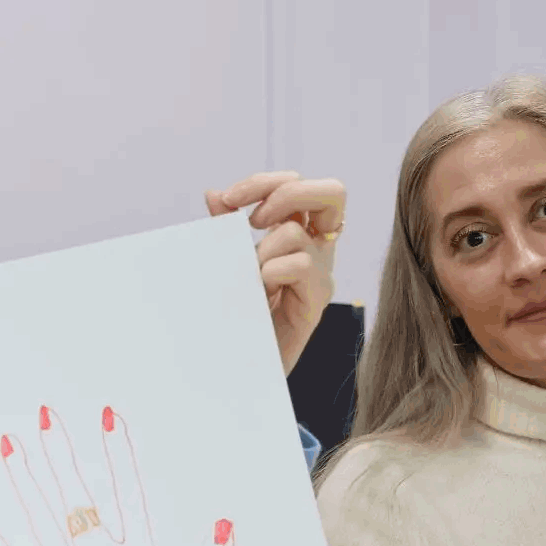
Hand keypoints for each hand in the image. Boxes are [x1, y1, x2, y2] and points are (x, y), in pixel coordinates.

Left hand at [205, 171, 343, 373]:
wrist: (242, 363)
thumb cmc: (239, 309)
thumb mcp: (229, 260)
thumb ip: (225, 227)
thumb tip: (213, 194)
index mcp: (300, 231)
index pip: (298, 184)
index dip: (265, 182)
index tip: (228, 200)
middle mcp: (318, 247)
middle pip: (332, 191)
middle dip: (284, 194)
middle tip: (253, 222)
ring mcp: (322, 272)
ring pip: (297, 232)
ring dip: (260, 250)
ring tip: (249, 277)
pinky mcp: (318, 299)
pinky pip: (298, 265)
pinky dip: (269, 271)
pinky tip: (259, 291)